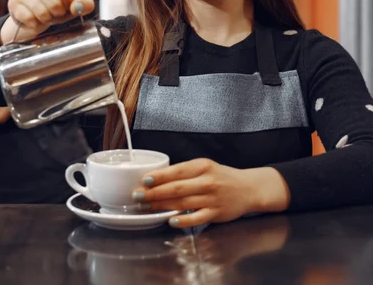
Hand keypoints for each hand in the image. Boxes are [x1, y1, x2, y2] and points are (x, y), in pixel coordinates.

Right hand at [0, 0, 95, 42]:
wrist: (35, 19)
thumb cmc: (57, 7)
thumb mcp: (75, 4)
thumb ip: (85, 3)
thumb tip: (77, 7)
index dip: (68, 5)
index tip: (65, 5)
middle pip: (54, 3)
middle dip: (57, 13)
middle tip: (55, 13)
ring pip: (41, 12)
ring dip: (46, 19)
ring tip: (45, 16)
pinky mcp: (13, 4)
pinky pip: (28, 18)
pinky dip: (34, 24)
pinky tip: (34, 20)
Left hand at [132, 159, 290, 227]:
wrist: (249, 188)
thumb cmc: (222, 177)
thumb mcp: (204, 167)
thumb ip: (184, 172)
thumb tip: (156, 178)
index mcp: (202, 166)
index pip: (176, 171)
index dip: (158, 176)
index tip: (143, 180)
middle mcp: (207, 181)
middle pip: (176, 188)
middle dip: (154, 192)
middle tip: (137, 195)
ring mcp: (212, 198)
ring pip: (183, 202)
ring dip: (162, 205)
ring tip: (146, 207)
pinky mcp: (217, 213)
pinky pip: (197, 217)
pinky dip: (183, 220)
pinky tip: (170, 220)